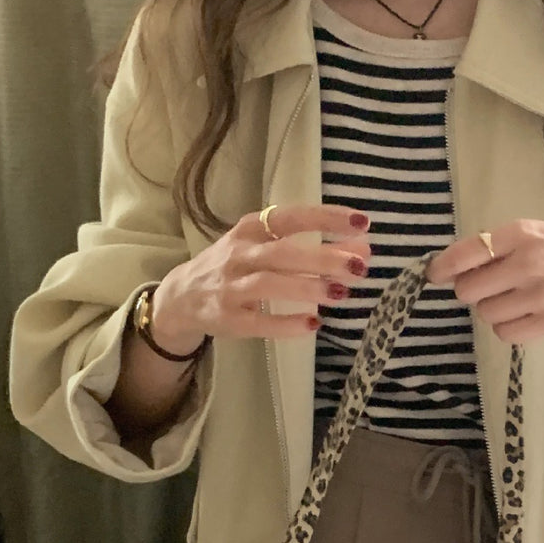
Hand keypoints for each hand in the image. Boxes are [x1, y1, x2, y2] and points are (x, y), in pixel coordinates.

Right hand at [150, 205, 371, 352]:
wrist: (181, 296)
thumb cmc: (234, 266)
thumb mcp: (264, 246)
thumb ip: (310, 247)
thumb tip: (362, 248)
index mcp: (251, 229)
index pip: (291, 218)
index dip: (326, 218)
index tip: (361, 222)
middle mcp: (239, 254)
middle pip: (283, 253)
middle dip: (322, 258)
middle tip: (359, 265)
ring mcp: (231, 287)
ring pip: (269, 284)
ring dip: (307, 288)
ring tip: (341, 292)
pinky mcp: (228, 319)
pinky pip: (259, 323)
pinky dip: (286, 324)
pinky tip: (313, 324)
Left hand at [428, 221, 543, 342]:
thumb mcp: (536, 230)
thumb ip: (499, 245)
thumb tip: (453, 268)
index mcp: (522, 234)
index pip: (467, 253)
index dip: (443, 267)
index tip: (435, 274)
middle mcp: (529, 264)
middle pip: (470, 290)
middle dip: (471, 289)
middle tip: (486, 286)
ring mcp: (540, 296)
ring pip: (486, 313)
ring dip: (490, 308)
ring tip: (510, 298)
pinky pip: (506, 333)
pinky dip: (506, 326)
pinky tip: (520, 314)